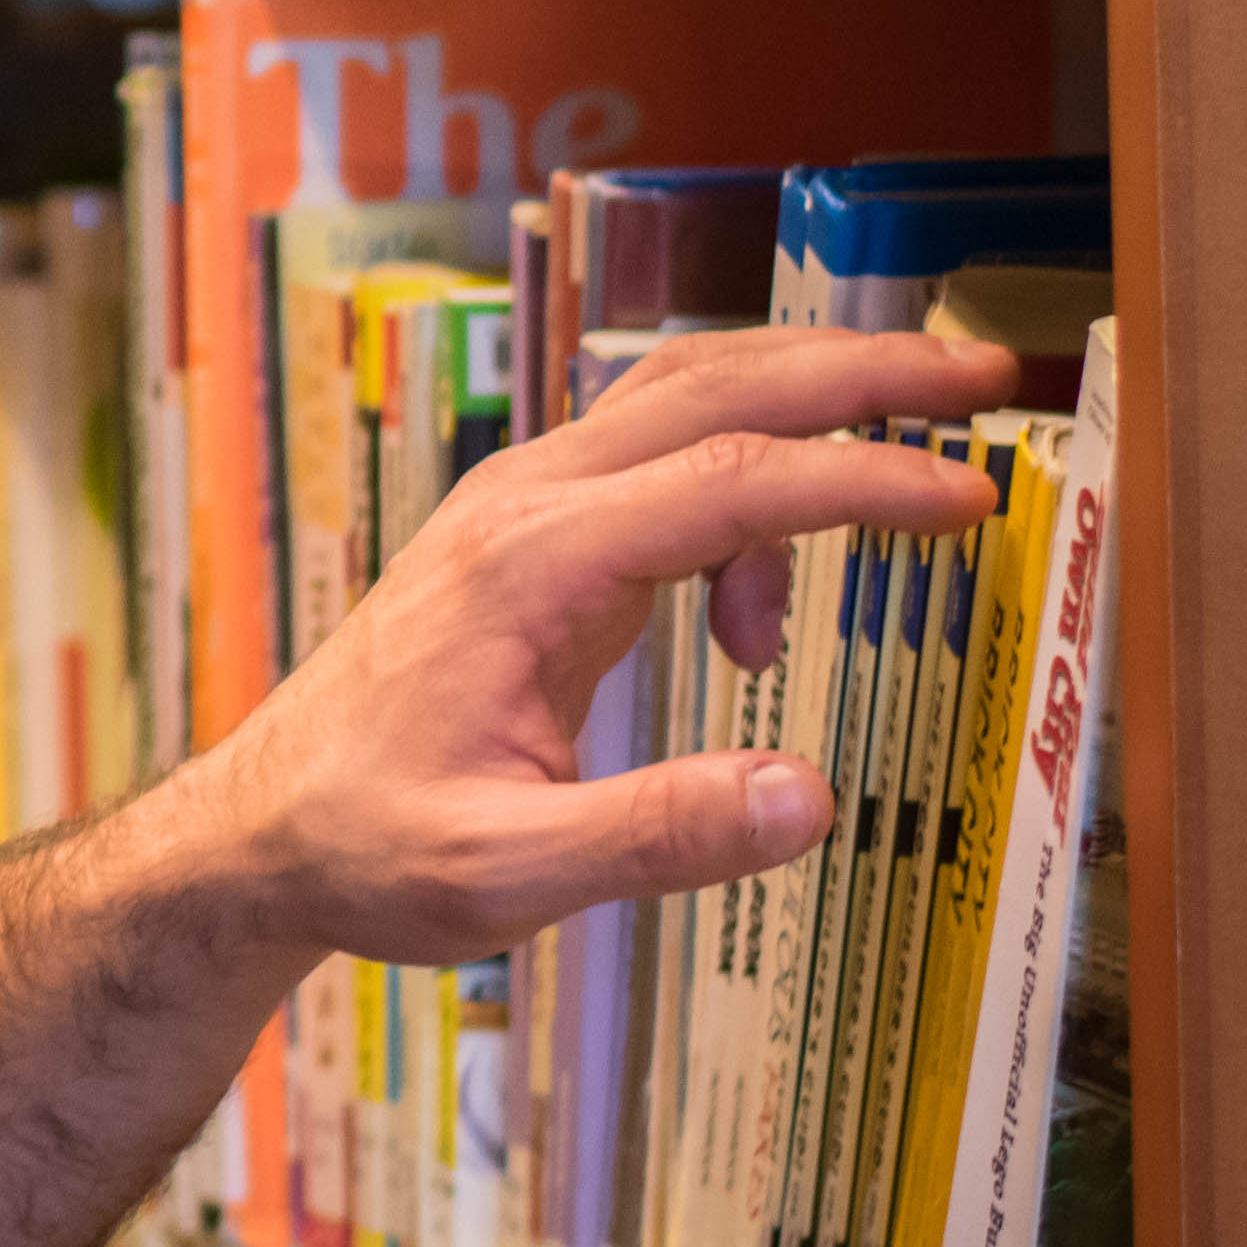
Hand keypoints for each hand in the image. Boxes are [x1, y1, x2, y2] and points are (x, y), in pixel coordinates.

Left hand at [193, 323, 1021, 966]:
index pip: (726, 483)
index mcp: (526, 563)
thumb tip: (809, 799)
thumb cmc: (367, 847)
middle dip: (853, 374)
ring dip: (807, 401)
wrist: (261, 830)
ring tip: (931, 451)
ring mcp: (524, 508)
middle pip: (710, 390)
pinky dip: (748, 508)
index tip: (973, 498)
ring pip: (684, 403)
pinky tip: (754, 638)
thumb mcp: (505, 872)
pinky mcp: (533, 537)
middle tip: (985, 379)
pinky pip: (664, 470)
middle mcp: (524, 505)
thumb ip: (657, 836)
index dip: (858, 481)